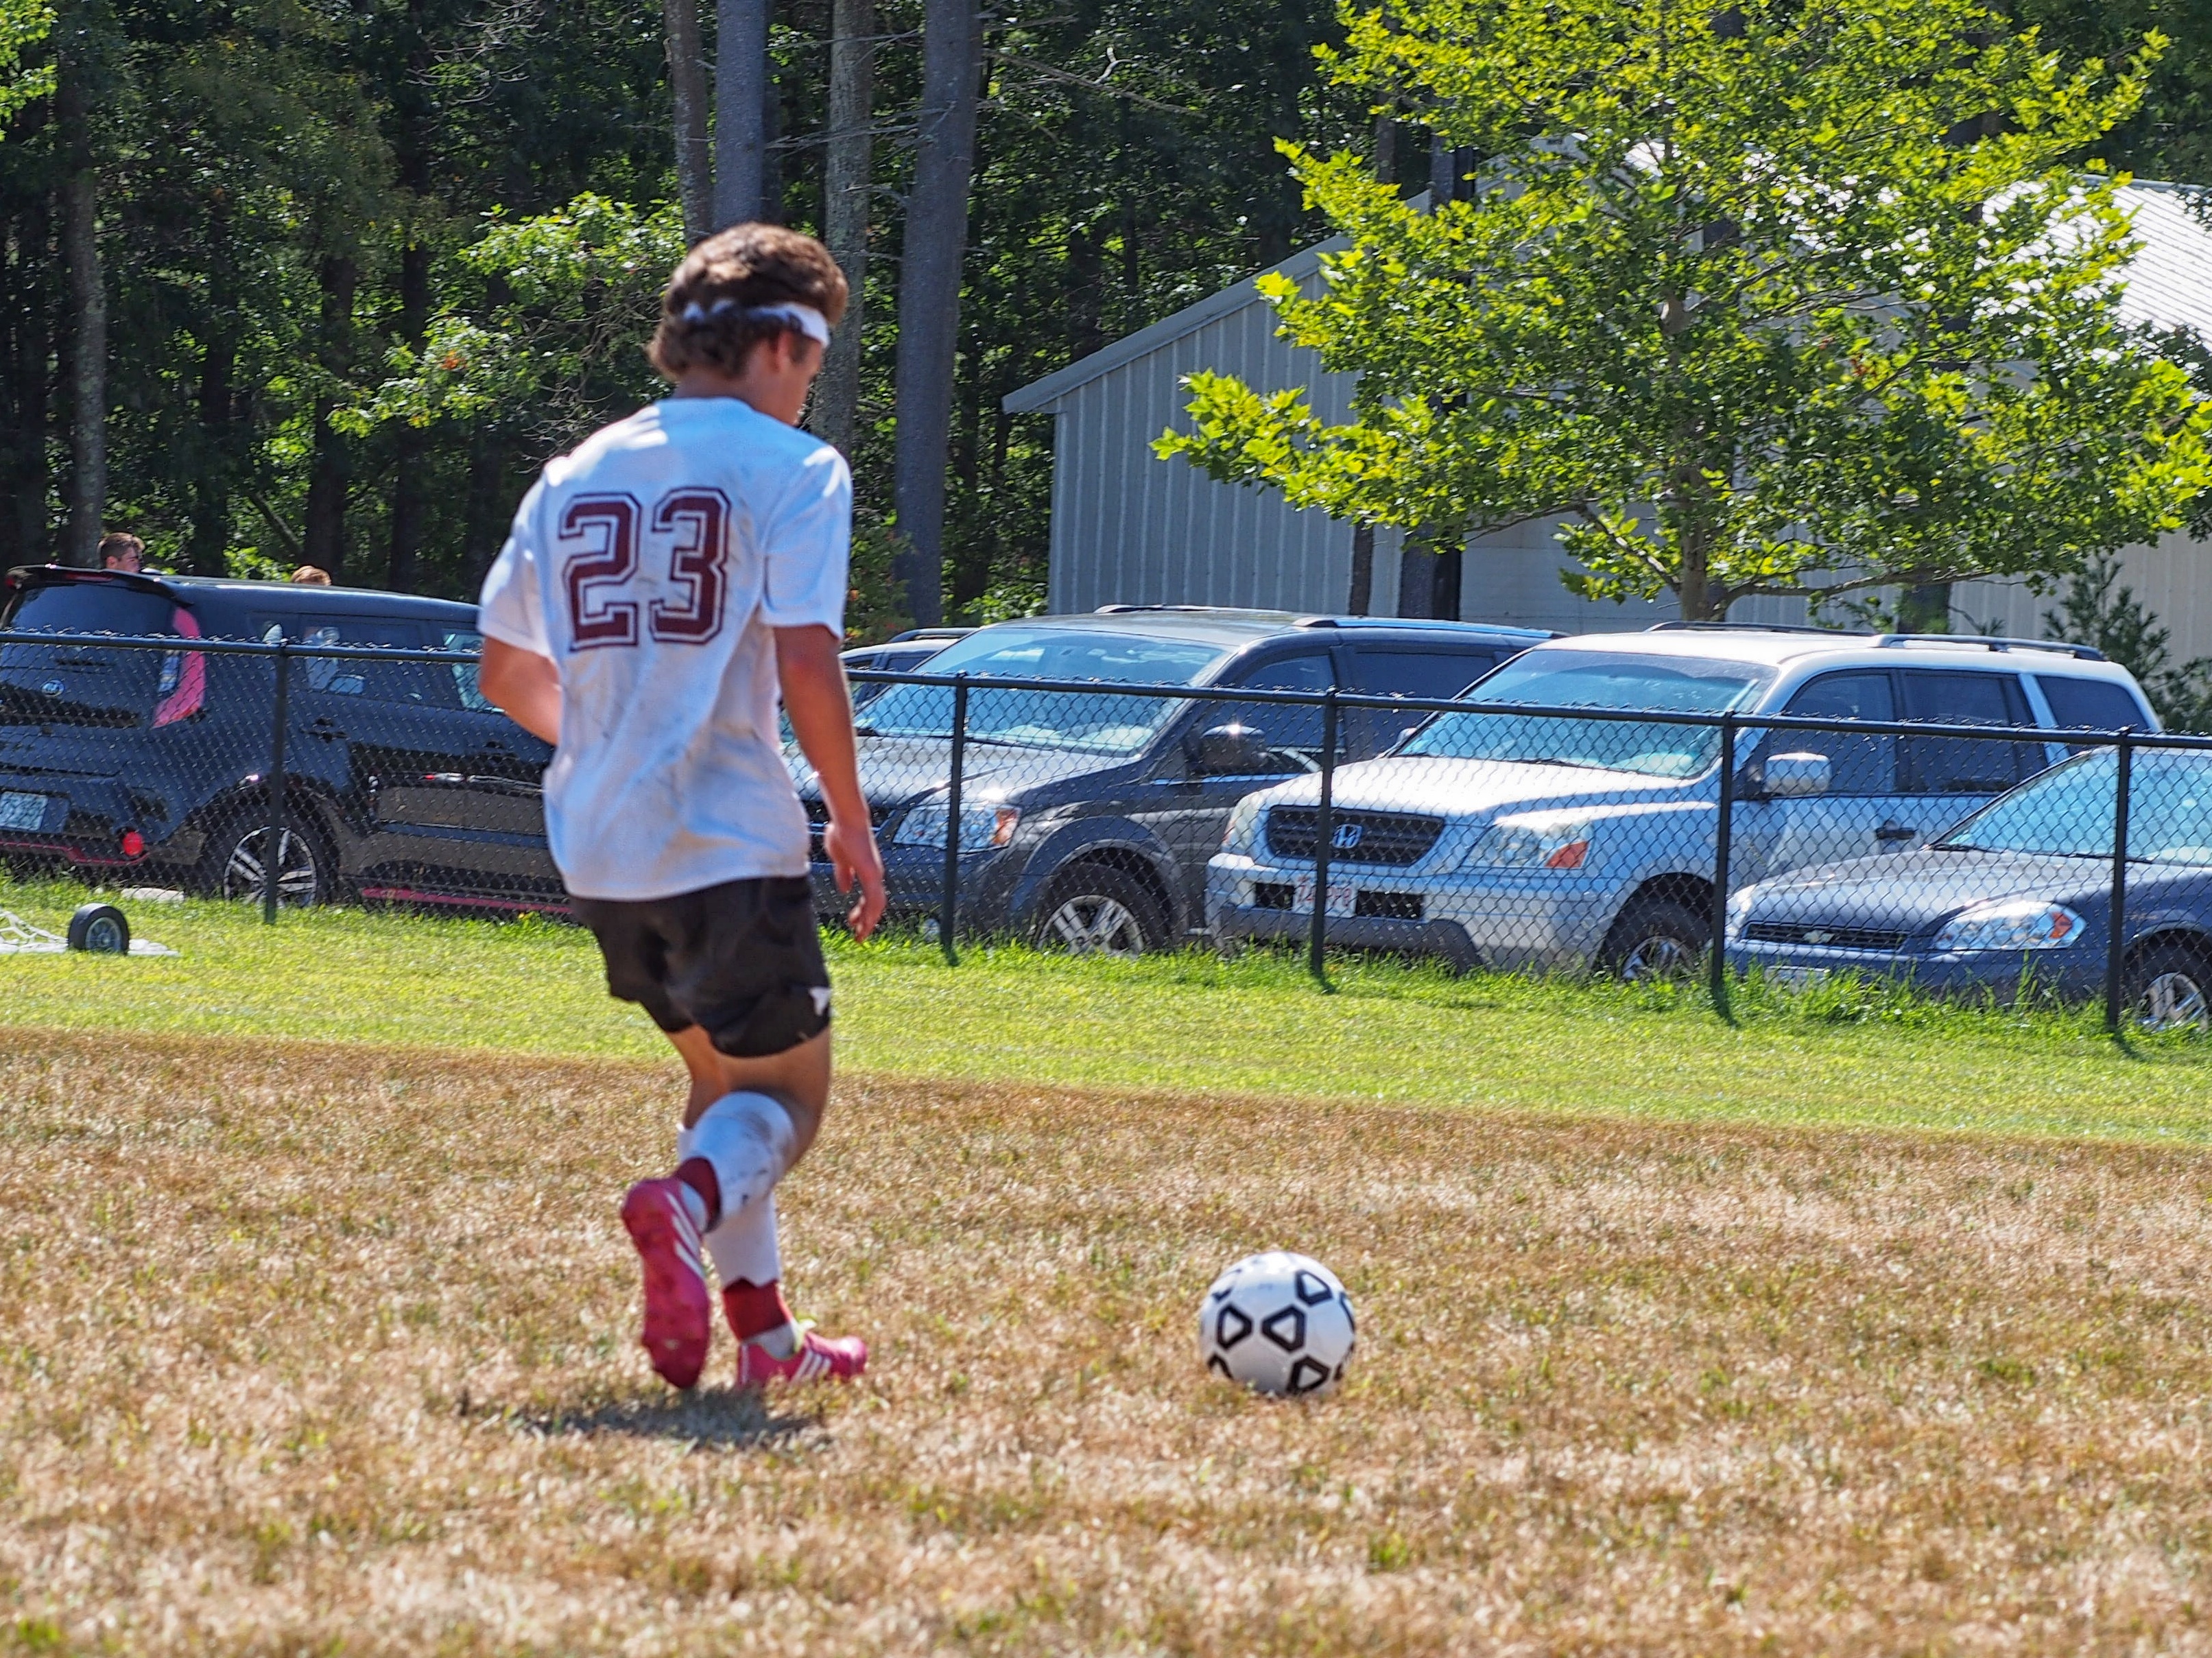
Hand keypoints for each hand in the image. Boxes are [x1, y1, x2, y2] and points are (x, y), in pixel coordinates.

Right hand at [822, 811, 885, 940]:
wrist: (847, 822)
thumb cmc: (842, 835)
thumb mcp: (841, 860)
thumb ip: (844, 875)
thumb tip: (845, 890)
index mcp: (868, 873)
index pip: (869, 898)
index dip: (862, 912)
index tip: (853, 923)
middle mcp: (875, 876)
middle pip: (875, 906)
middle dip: (867, 922)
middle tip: (859, 936)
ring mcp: (875, 875)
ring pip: (877, 906)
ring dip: (869, 922)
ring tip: (861, 936)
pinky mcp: (872, 874)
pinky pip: (874, 899)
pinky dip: (870, 913)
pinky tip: (864, 923)